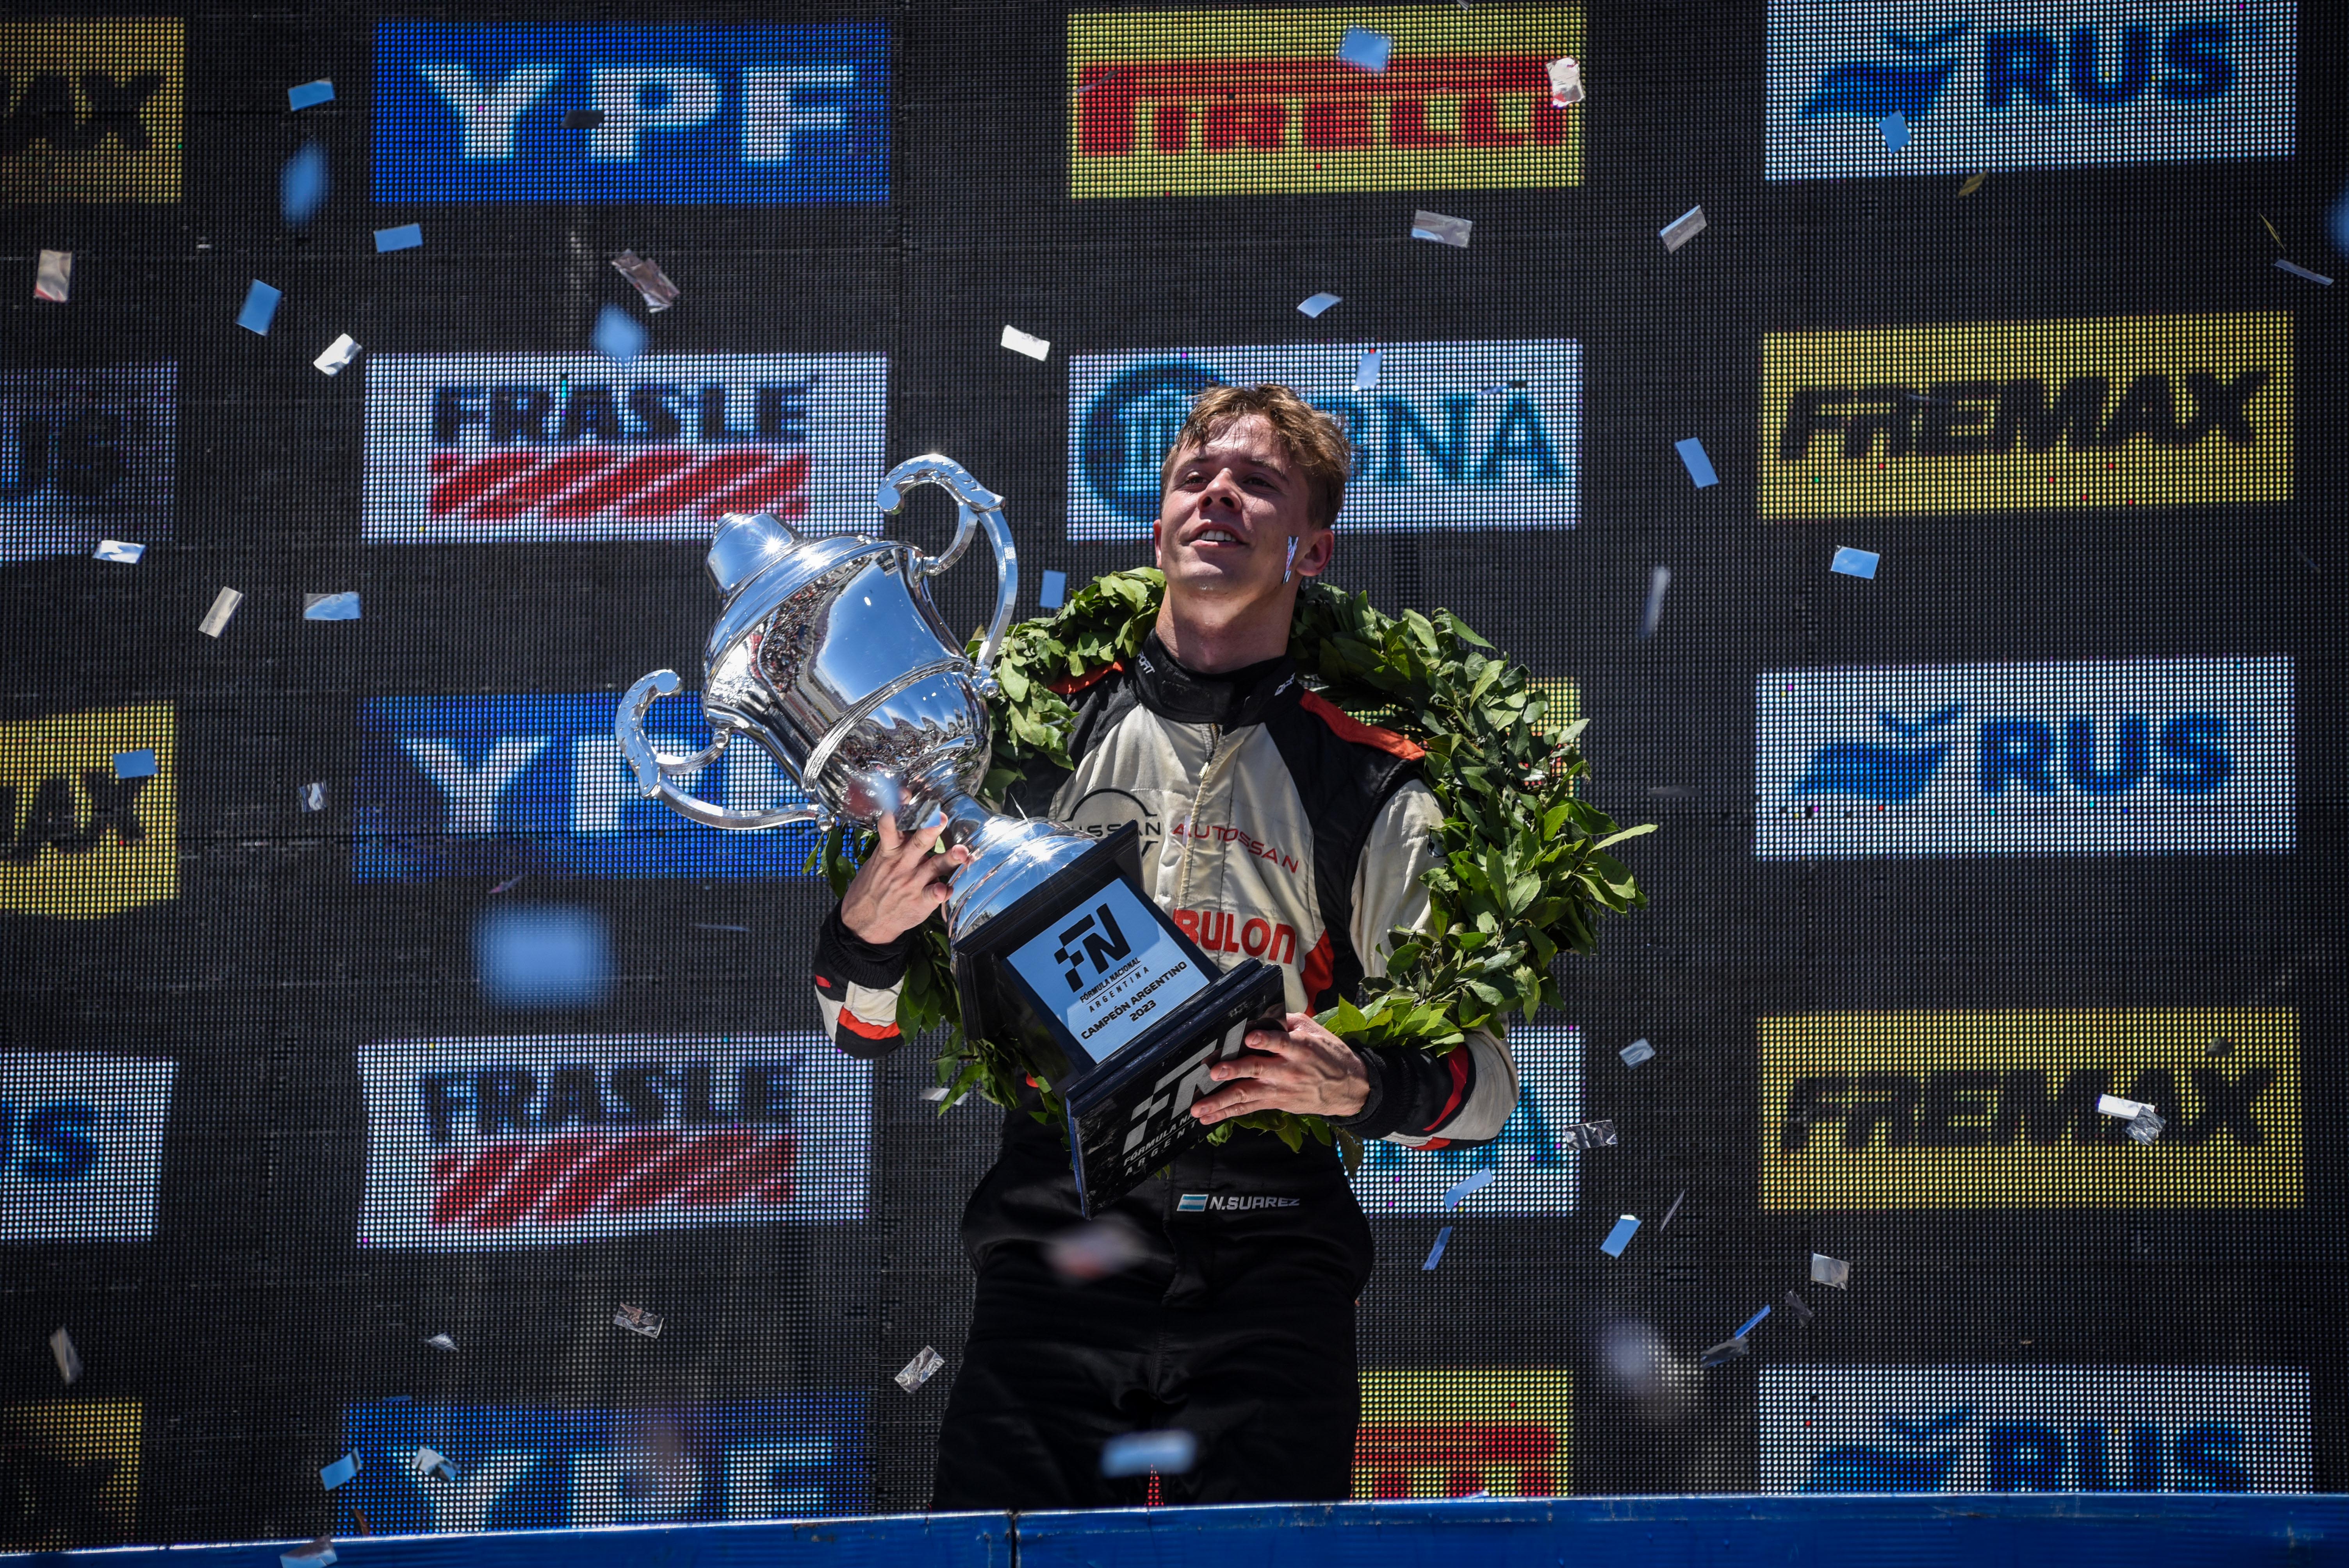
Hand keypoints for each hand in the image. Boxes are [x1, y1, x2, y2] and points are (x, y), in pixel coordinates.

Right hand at [839, 812, 970, 944]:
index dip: (896, 809)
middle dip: (931, 829)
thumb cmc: (875, 885)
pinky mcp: (919, 901)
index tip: (904, 794)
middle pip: (918, 842)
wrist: (863, 921)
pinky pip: (934, 895)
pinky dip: (942, 891)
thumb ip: (896, 840)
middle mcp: (902, 864)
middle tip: (942, 818)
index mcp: (890, 850)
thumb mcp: (879, 858)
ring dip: (949, 859)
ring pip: (934, 866)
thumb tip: (911, 815)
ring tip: (961, 852)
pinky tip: (948, 889)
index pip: (890, 825)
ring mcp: (911, 883)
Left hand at [1190, 1012, 1368, 1124]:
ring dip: (1221, 1101)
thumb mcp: (1314, 1030)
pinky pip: (1248, 1109)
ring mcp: (1280, 1089)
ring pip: (1247, 1095)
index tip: (1249, 1039)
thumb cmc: (1329, 1054)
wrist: (1350, 1088)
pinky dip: (1227, 1114)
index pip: (1280, 1042)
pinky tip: (1208, 1118)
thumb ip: (1286, 1021)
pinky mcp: (1276, 1103)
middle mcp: (1288, 1070)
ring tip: (1199, 1108)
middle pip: (1257, 1070)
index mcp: (1300, 1047)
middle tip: (1215, 1072)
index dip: (1265, 1040)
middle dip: (1234, 1071)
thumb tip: (1260, 1011)